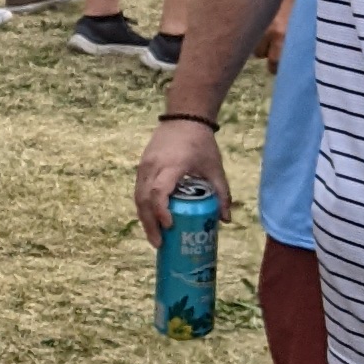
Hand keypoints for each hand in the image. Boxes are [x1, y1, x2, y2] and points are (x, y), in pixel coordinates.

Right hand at [134, 119, 230, 241]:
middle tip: (160, 244)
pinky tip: (152, 221)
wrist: (183, 118)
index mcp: (171, 165)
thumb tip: (225, 220)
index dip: (161, 211)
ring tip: (156, 238)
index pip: (158, 192)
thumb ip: (221, 193)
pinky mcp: (141, 167)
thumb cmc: (201, 143)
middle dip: (150, 224)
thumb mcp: (215, 168)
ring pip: (137, 198)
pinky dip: (144, 208)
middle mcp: (152, 167)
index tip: (170, 226)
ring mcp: (143, 166)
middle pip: (143, 200)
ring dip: (144, 219)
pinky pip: (138, 191)